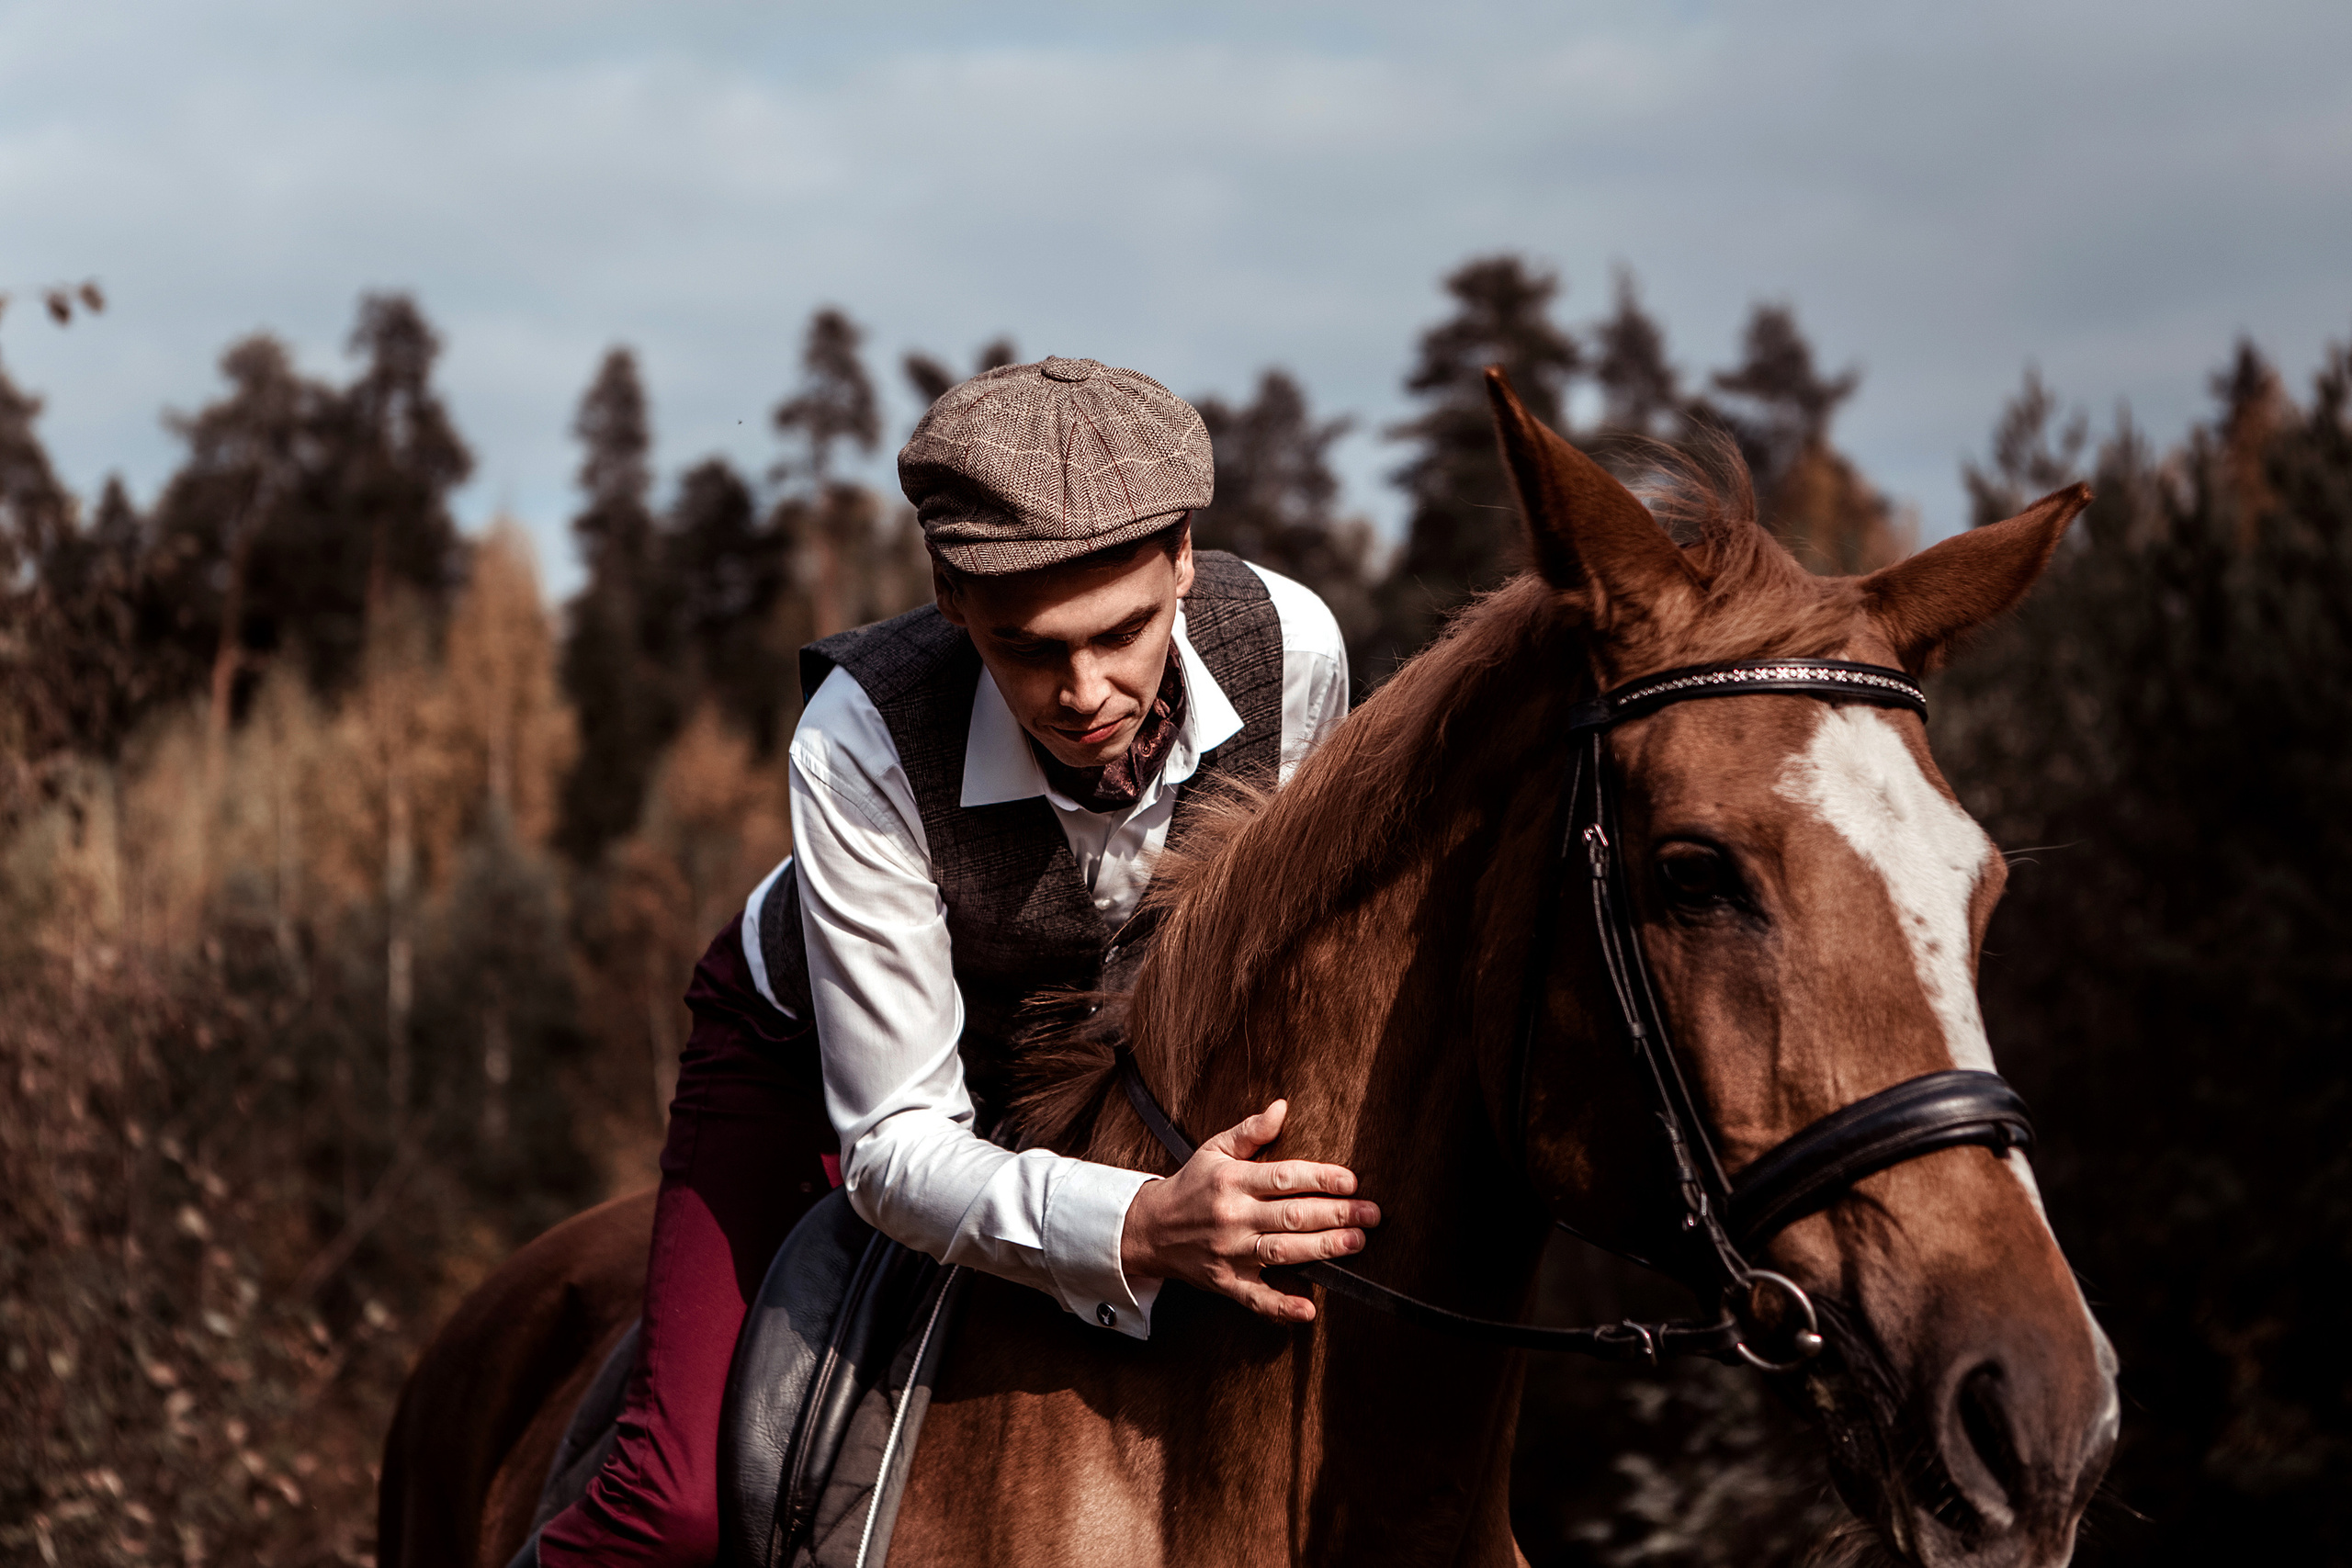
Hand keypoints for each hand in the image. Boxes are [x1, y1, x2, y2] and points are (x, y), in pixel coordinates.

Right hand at [1118, 1099, 1379, 1322]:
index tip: (1351, 1181)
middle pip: (1291, 1215)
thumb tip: (1282, 1107)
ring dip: (1322, 1249)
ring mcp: (1229, 1252)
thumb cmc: (1190, 1186)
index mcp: (1233, 1180)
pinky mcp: (1226, 1282)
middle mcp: (1233, 1216)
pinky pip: (1256, 1298)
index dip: (1320, 1178)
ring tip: (1356, 1243)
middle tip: (1371, 1214)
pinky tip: (1308, 1309)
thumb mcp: (1213, 1150)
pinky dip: (1281, 1306)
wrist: (1149, 1230)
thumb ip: (1250, 1131)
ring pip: (1281, 1251)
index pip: (1284, 1177)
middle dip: (1336, 1214)